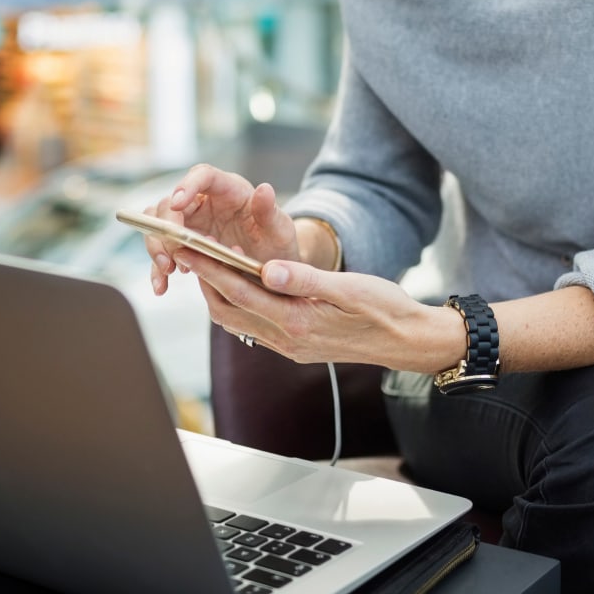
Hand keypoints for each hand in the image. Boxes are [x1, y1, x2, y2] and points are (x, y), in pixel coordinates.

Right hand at [142, 164, 298, 295]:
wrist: (274, 270)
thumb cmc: (279, 243)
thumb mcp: (281, 230)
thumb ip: (271, 212)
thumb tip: (264, 189)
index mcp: (229, 189)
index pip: (203, 175)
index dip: (186, 186)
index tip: (177, 204)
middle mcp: (205, 201)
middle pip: (171, 202)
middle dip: (166, 227)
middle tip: (172, 254)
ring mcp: (192, 222)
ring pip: (159, 223)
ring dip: (157, 246)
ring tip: (169, 271)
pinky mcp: (185, 244)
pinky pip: (163, 250)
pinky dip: (158, 268)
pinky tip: (162, 287)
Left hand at [189, 253, 464, 374]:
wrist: (407, 341)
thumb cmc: (385, 309)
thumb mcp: (349, 288)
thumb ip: (305, 279)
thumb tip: (266, 268)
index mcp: (296, 321)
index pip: (239, 291)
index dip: (209, 268)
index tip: (187, 247)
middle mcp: (287, 339)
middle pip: (228, 309)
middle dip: (204, 280)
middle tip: (186, 250)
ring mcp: (289, 346)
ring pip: (237, 320)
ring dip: (218, 294)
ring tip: (206, 264)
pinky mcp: (295, 346)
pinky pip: (253, 326)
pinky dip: (238, 304)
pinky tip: (238, 286)